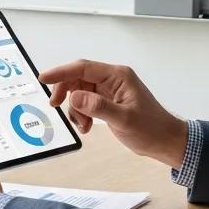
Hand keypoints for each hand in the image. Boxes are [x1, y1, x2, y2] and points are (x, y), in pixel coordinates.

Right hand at [38, 59, 187, 167]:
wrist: (164, 141)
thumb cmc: (151, 129)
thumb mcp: (124, 119)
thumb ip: (98, 107)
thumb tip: (74, 96)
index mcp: (118, 75)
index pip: (83, 67)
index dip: (61, 71)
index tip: (44, 78)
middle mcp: (112, 79)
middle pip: (78, 78)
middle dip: (65, 91)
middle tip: (55, 105)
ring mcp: (109, 90)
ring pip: (79, 91)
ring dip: (75, 108)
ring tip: (83, 125)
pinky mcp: (107, 101)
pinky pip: (85, 102)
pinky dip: (81, 114)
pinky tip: (87, 126)